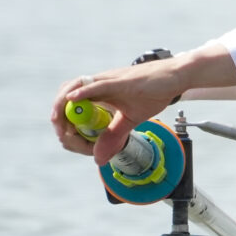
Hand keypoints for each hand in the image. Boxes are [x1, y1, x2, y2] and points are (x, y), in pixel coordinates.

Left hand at [49, 48, 235, 163]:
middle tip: (62, 133)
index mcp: (99, 94)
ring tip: (60, 122)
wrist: (175, 77)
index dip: (65, 121)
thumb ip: (114, 136)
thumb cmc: (155, 93)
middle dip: (59, 116)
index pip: (71, 105)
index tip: (67, 137)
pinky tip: (72, 100)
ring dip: (64, 106)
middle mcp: (98, 85)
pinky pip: (97, 86)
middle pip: (66, 96)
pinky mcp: (119, 81)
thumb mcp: (131, 120)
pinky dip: (83, 92)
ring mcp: (107, 81)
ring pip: (75, 89)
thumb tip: (99, 158)